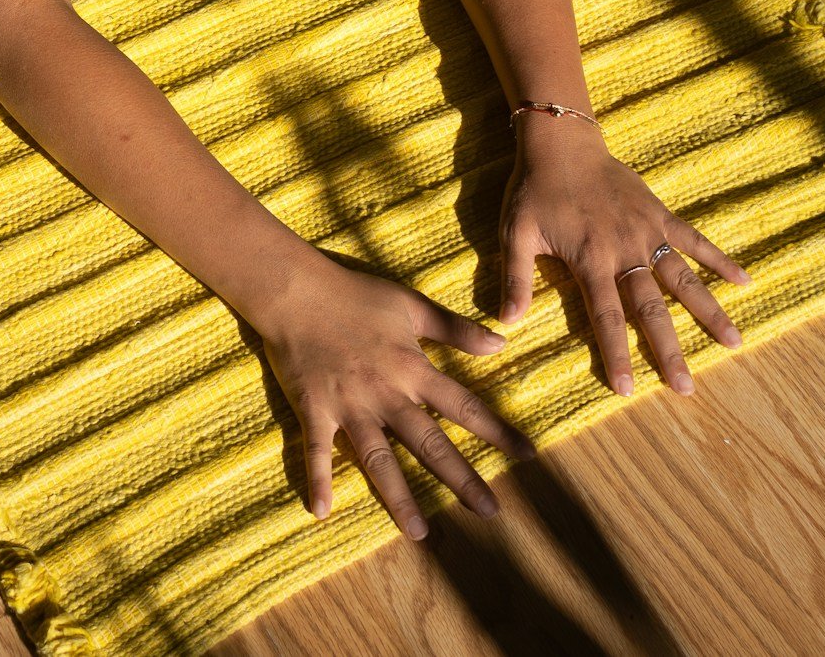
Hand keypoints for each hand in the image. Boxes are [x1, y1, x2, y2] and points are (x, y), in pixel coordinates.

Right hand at [251, 253, 538, 540]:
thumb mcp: (412, 305)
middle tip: (489, 512)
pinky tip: (321, 512)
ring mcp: (349, 406)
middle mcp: (386, 394)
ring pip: (379, 460)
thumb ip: (456, 328)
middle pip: (429, 443)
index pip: (463, 405)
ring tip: (418, 533)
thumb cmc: (356, 294)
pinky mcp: (315, 410)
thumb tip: (501, 344)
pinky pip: (316, 452)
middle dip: (461, 479)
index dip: (497, 430)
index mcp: (412, 368)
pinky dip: (318, 480)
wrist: (297, 291)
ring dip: (398, 497)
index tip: (527, 454)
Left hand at [500, 113, 751, 396]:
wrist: (562, 144)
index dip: (618, 355)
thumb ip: (516, 277)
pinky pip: (694, 239)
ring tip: (734, 342)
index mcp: (590, 261)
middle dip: (669, 350)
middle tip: (686, 387)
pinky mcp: (659, 214)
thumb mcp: (515, 233)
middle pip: (651, 309)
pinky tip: (745, 280)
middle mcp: (625, 251)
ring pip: (683, 279)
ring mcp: (647, 232)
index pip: (607, 318)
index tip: (629, 390)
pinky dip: (719, 259)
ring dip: (709, 311)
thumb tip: (507, 322)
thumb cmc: (535, 190)